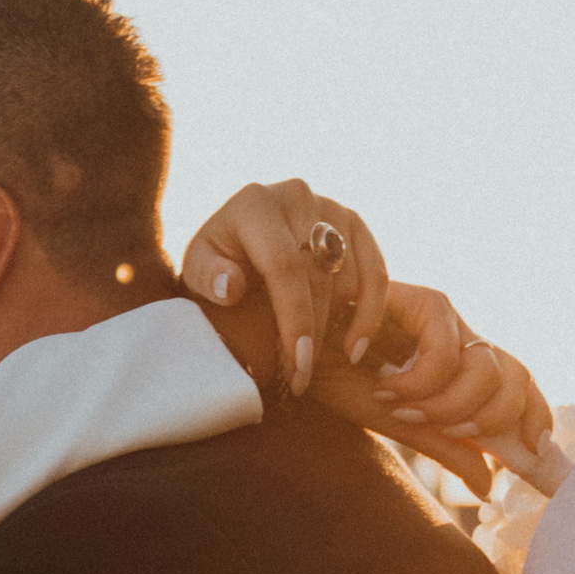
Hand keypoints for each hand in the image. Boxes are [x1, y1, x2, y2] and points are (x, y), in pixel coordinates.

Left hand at [178, 181, 388, 401]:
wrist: (240, 237)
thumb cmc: (216, 260)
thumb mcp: (198, 267)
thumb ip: (207, 275)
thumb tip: (229, 285)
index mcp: (254, 204)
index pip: (284, 266)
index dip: (295, 316)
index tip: (298, 360)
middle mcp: (296, 196)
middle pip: (318, 276)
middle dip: (313, 333)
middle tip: (300, 377)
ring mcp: (331, 207)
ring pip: (348, 278)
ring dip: (335, 327)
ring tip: (310, 363)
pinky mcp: (354, 223)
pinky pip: (376, 271)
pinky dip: (371, 311)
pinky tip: (356, 346)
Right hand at [313, 290, 554, 496]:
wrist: (286, 348)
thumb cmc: (336, 378)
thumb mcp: (398, 422)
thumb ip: (443, 446)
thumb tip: (487, 486)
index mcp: (460, 359)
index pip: (519, 379)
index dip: (537, 411)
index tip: (536, 449)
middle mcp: (458, 331)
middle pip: (514, 373)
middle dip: (487, 416)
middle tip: (441, 427)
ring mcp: (441, 313)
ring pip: (486, 366)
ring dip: (443, 401)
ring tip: (398, 401)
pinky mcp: (420, 298)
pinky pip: (447, 350)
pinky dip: (418, 379)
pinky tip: (384, 380)